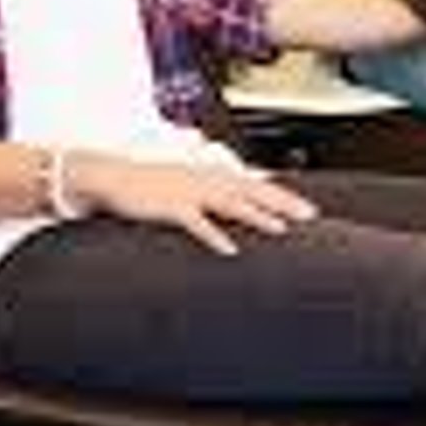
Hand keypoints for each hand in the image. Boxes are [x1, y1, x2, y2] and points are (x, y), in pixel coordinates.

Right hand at [68, 156, 316, 255]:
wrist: (115, 177)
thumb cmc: (154, 184)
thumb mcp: (192, 183)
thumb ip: (219, 189)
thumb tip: (245, 192)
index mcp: (213, 176)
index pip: (257, 186)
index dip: (285, 198)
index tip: (310, 211)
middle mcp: (207, 180)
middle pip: (252, 192)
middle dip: (283, 204)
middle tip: (310, 216)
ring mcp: (190, 192)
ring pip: (231, 204)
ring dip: (256, 216)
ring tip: (281, 229)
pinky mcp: (171, 207)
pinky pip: (196, 223)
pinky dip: (214, 235)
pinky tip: (229, 249)